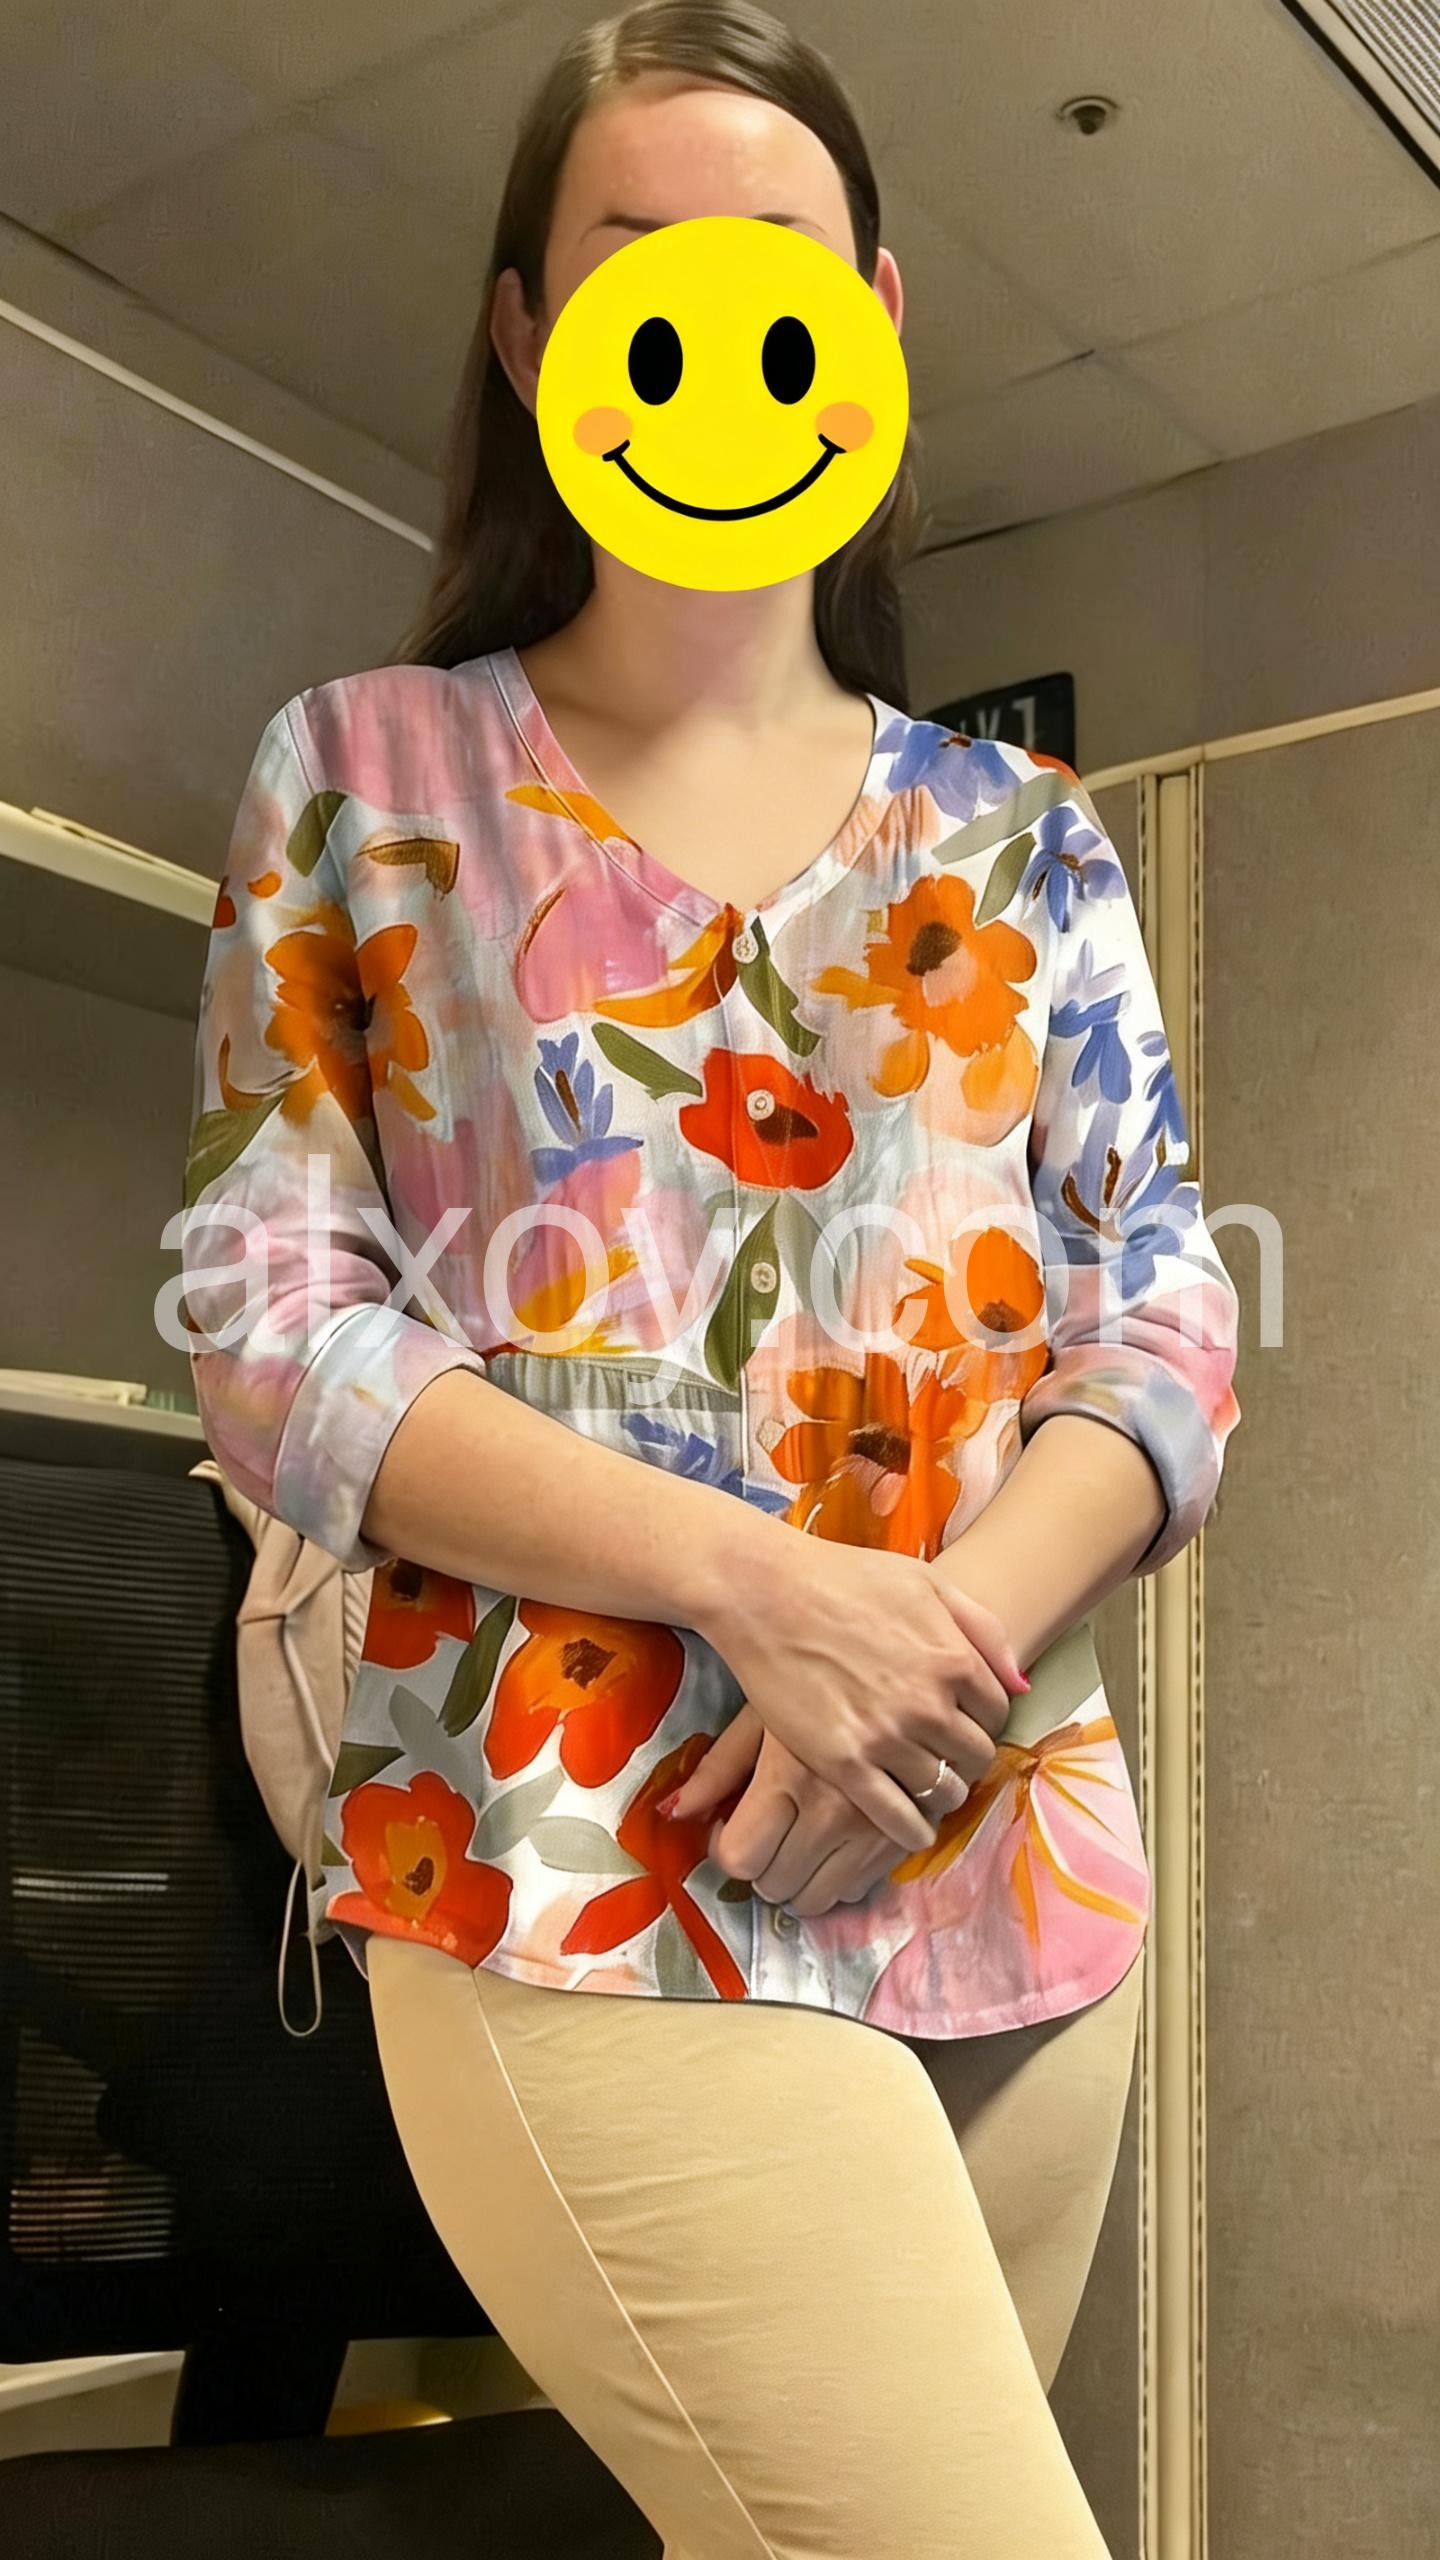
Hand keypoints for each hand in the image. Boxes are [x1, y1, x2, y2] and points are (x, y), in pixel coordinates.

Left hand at [660, 1705, 904, 1915]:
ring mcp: (875, 1829)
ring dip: (799, 1879)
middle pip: (775, 1885)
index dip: (725, 1848)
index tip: (729, 1827)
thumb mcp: (762, 1713)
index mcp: (790, 1777)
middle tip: (766, 1830)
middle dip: (761, 1864)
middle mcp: (834, 1811)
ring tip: (799, 1839)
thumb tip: (672, 1813)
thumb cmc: (820, 1682)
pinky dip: (840, 1876)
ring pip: (817, 1899)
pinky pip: (857, 1889)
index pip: (740, 1858)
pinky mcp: (906, 1838)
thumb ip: (718, 1768)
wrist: (909, 1668)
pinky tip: (837, 1839)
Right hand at [695, 1538, 1026, 1851]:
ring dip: (940, 1793)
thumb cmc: (843, 1578)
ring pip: (943, 1791)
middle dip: (965, 1758)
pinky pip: (898, 1818)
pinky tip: (910, 1827)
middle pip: (975, 1757)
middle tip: (943, 1756)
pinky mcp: (844, 1764)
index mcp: (954, 1658)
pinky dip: (912, 1830)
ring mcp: (887, 1737)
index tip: (961, 1721)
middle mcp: (929, 1703)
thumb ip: (982, 1629)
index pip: (997, 1713)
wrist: (765, 1592)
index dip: (981, 1719)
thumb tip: (1022, 1684)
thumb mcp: (926, 1583)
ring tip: (925, 1786)